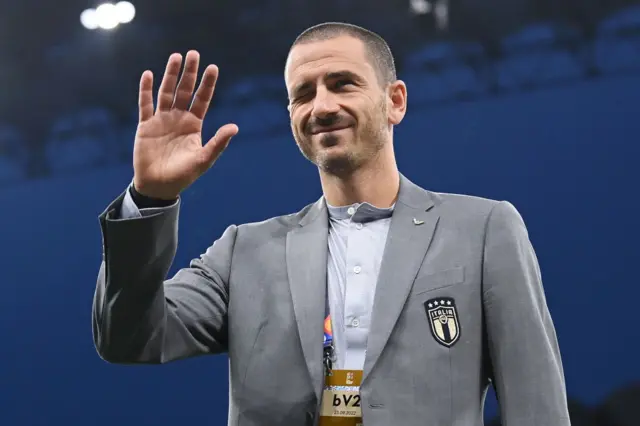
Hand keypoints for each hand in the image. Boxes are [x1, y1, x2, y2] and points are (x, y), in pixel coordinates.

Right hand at [132, 51, 237, 199]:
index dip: (207, 84)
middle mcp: (178, 119)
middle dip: (189, 73)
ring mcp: (161, 120)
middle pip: (185, 90)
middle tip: (193, 53)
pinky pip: (145, 104)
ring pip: (166, 92)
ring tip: (175, 57)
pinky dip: (145, 90)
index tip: (213, 67)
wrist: (158, 186)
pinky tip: (148, 74)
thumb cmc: (183, 175)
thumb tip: (235, 126)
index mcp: (194, 125)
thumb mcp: (204, 159)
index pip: (202, 99)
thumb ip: (218, 143)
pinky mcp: (145, 126)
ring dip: (170, 75)